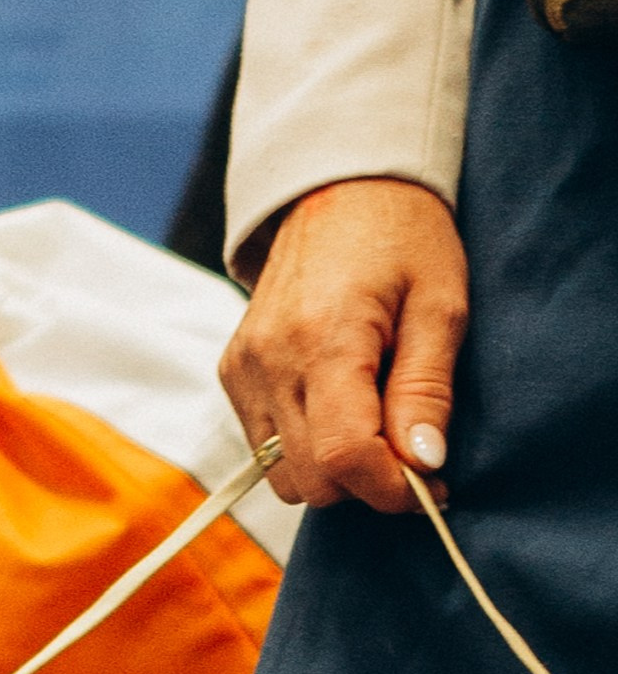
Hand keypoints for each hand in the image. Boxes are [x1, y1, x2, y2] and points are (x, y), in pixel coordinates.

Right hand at [221, 179, 469, 512]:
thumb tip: (424, 465)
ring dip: (333, 471)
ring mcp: (244, 369)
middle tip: (407, 455)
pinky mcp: (233, 373)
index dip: (389, 488)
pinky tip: (336, 406)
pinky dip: (305, 448)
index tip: (427, 488)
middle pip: (313, 479)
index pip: (344, 455)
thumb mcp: (440, 303)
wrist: (338, 185)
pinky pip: (265, 448)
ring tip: (371, 424)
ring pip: (284, 476)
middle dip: (365, 483)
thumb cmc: (402, 235)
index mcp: (326, 337)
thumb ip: (427, 389)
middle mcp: (271, 360)